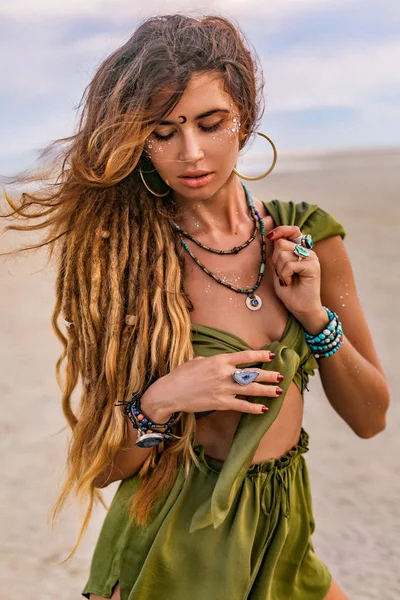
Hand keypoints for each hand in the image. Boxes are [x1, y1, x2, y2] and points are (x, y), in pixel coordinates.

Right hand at [140, 349, 284, 421]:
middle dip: (268, 375)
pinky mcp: (220, 403)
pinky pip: (241, 406)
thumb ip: (214, 361)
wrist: (170, 392)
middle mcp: (224, 373)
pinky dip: (253, 408)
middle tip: (282, 376)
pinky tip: (263, 409)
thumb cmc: (181, 375)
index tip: (272, 355)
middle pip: (252, 373)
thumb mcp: (198, 361)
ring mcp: (223, 388)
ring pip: (250, 389)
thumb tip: (223, 363)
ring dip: (266, 390)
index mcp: (219, 360)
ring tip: (278, 391)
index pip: (245, 356)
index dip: (260, 355)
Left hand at [265, 224, 323, 319]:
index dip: (281, 230)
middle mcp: (307, 251)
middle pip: (281, 243)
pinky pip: (290, 265)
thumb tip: (270, 235)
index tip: (271, 236)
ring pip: (284, 254)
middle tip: (282, 273)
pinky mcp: (313, 267)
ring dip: (280, 270)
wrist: (301, 309)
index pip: (292, 231)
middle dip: (275, 260)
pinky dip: (285, 275)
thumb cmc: (289, 291)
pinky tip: (290, 283)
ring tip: (286, 279)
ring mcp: (312, 258)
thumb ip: (277, 253)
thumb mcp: (278, 269)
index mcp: (300, 250)